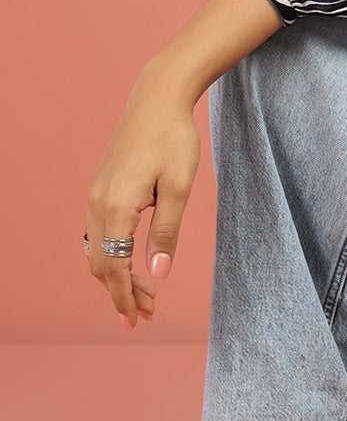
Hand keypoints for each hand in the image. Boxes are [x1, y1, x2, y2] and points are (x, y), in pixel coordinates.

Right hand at [84, 61, 201, 328]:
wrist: (157, 100)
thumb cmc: (173, 140)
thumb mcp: (178, 188)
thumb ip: (166, 232)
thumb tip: (158, 273)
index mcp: (117, 207)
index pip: (115, 266)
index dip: (125, 296)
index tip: (136, 319)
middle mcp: (97, 204)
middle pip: (101, 264)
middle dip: (121, 293)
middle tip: (147, 314)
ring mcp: (94, 196)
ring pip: (96, 250)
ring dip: (116, 276)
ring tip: (144, 294)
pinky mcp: (99, 189)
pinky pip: (96, 234)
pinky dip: (110, 255)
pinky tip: (129, 262)